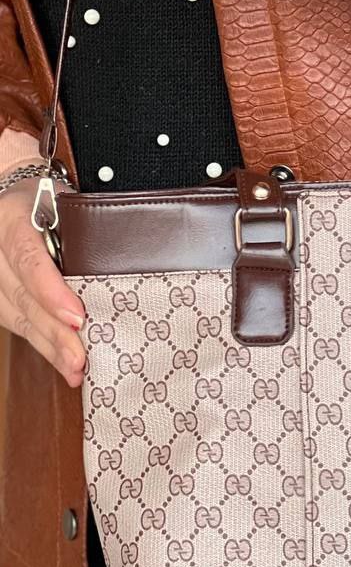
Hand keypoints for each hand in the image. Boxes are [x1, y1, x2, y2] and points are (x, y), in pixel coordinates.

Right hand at [0, 178, 86, 385]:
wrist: (15, 200)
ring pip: (18, 317)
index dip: (50, 291)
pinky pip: (19, 325)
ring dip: (50, 346)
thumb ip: (82, 227)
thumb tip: (124, 261)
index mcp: (11, 218)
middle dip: (54, 330)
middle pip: (22, 297)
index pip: (28, 259)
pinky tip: (66, 365)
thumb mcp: (65, 201)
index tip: (77, 316)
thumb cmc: (47, 199)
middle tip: (81, 356)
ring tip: (76, 368)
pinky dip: (45, 346)